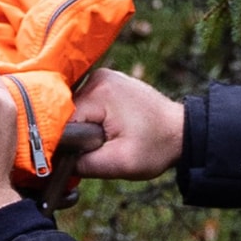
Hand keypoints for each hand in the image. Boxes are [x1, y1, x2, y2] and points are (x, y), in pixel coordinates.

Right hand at [67, 67, 184, 178]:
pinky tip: (105, 128)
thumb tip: (57, 163)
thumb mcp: (120, 163)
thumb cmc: (156, 147)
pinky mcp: (107, 81)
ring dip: (83, 126)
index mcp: (99, 93)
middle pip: (66, 111)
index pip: (62, 119)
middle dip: (76, 134)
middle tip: (99, 148)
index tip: (78, 155)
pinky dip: (90, 118)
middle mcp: (98, 77)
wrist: (183, 132)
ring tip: (105, 138)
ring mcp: (102, 77)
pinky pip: (86, 102)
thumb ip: (84, 164)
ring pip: (74, 108)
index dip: (65, 141)